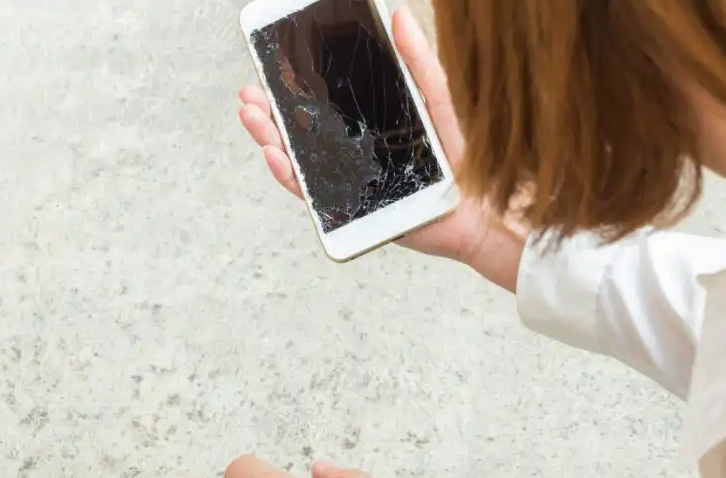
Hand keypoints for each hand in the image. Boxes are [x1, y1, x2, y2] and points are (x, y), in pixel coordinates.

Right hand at [239, 7, 495, 264]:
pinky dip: (289, 175)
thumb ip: (418, 63)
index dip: (292, 87)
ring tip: (250, 113)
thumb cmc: (461, 158)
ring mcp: (347, 181)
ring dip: (269, 137)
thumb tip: (398, 16)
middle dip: (270, 111)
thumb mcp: (437, 101)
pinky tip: (275, 152)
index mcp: (366, 125)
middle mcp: (351, 153)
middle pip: (300, 131)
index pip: (320, 105)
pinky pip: (311, 194)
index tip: (271, 64)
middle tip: (249, 91)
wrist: (475, 211)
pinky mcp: (349, 209)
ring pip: (297, 159)